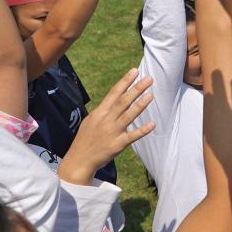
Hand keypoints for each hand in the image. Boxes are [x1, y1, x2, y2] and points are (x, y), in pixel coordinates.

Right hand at [58, 69, 155, 184]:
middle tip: (149, 79)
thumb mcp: (90, 121)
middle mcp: (106, 120)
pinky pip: (132, 136)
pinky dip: (142, 130)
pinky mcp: (118, 145)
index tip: (134, 71)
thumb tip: (114, 99)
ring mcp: (112, 132)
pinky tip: (153, 124)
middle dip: (136, 89)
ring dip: (140, 105)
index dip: (125, 82)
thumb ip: (104, 110)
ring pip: (129, 116)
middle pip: (123, 101)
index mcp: (99, 112)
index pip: (114, 93)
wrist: (79, 160)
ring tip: (151, 95)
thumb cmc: (85, 139)